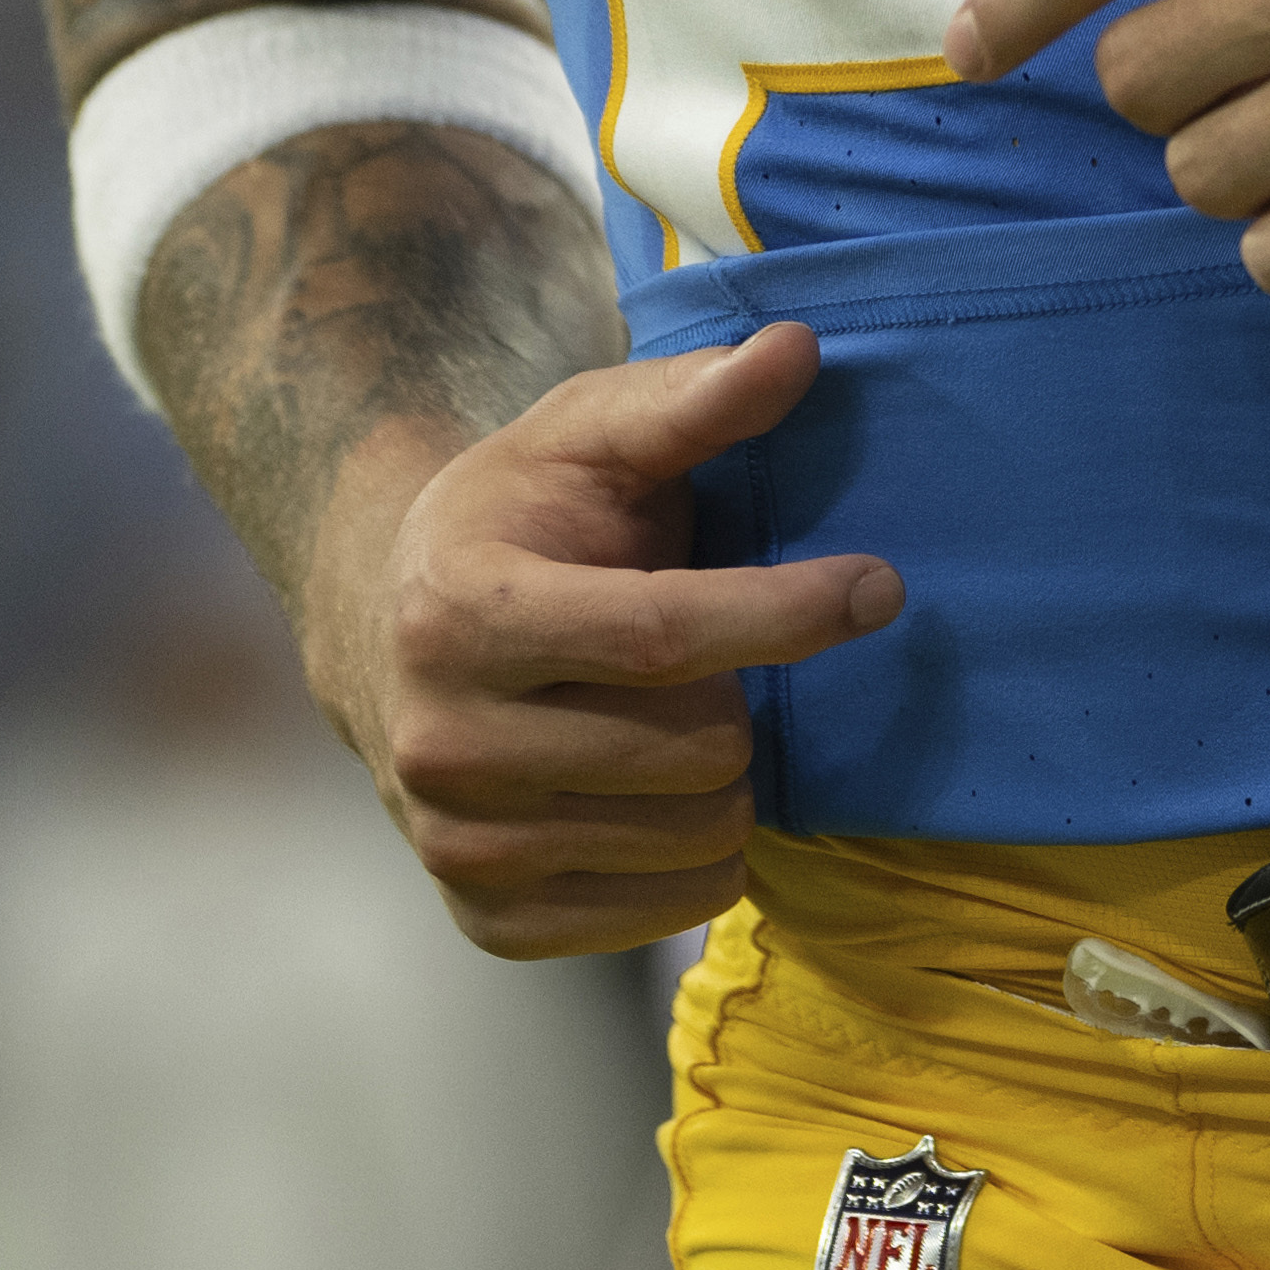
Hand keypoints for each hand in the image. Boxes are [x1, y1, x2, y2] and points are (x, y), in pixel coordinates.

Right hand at [305, 320, 899, 959]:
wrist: (389, 632)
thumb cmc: (518, 520)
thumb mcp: (587, 437)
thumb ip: (692, 399)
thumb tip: (800, 348)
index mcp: (461, 614)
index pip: (662, 635)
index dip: (786, 613)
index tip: (880, 587)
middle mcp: (444, 743)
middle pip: (696, 749)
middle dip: (738, 698)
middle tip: (703, 661)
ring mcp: (463, 845)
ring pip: (695, 837)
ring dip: (724, 780)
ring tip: (673, 720)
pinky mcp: (492, 921)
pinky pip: (670, 912)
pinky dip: (695, 853)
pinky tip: (650, 790)